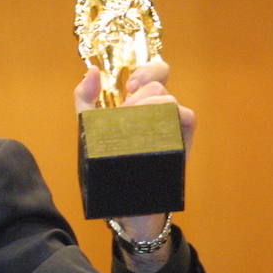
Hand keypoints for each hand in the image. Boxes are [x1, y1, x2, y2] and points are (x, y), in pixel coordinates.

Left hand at [74, 58, 193, 267]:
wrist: (124, 203)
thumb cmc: (107, 166)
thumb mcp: (90, 130)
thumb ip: (86, 100)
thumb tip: (92, 72)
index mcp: (140, 104)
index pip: (155, 72)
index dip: (148, 68)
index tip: (129, 84)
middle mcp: (158, 112)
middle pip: (159, 84)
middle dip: (138, 94)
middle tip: (125, 112)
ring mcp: (171, 127)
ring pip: (169, 99)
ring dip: (147, 109)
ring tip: (131, 129)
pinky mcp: (181, 143)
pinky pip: (186, 116)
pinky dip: (171, 117)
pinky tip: (152, 130)